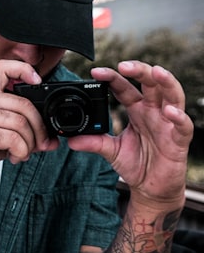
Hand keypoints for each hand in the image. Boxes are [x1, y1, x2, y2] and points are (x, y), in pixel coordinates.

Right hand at [0, 60, 58, 187]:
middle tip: (40, 144)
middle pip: (24, 103)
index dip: (23, 69)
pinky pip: (12, 139)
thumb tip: (51, 142)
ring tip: (22, 153)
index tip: (37, 81)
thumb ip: (22, 133)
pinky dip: (20, 151)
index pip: (3, 67)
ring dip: (30, 143)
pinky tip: (14, 157)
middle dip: (39, 127)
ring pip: (20, 122)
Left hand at [68, 61, 191, 207]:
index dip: (113, 78)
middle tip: (123, 65)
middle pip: (151, 84)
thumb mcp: (111, 151)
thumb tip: (70, 140)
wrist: (151, 187)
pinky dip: (178, 117)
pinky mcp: (179, 139)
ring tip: (156, 71)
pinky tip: (170, 111)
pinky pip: (183, 125)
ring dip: (165, 82)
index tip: (96, 72)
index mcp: (137, 110)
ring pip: (172, 96)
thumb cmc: (136, 164)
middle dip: (139, 71)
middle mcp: (154, 112)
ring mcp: (168, 123)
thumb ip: (94, 143)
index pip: (125, 88)